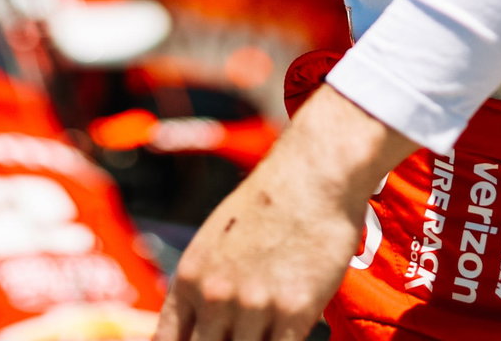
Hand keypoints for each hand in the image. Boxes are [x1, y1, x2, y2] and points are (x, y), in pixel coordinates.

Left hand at [153, 84, 413, 340]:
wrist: (310, 176)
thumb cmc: (264, 204)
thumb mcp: (214, 240)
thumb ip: (201, 287)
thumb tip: (193, 326)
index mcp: (189, 278)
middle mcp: (215, 297)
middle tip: (235, 332)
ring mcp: (254, 308)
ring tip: (261, 328)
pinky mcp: (294, 313)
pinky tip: (282, 333)